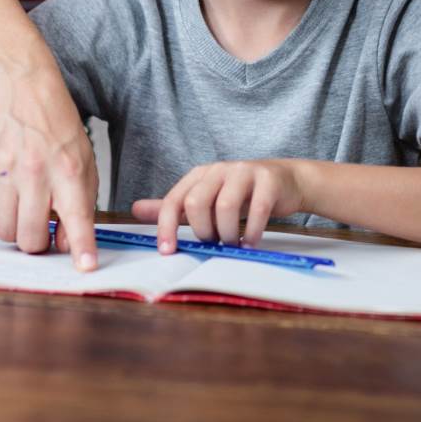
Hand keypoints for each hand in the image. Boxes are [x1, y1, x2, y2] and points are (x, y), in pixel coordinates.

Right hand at [0, 65, 98, 269]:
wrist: (24, 90)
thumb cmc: (59, 130)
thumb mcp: (83, 163)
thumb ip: (80, 205)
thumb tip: (65, 244)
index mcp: (68, 171)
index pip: (77, 219)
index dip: (82, 248)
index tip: (85, 267)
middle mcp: (36, 172)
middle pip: (30, 239)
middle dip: (37, 244)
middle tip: (40, 229)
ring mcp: (4, 169)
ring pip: (4, 231)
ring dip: (14, 229)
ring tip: (23, 208)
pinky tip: (5, 193)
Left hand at [132, 160, 307, 250]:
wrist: (285, 180)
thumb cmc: (241, 193)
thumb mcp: (205, 197)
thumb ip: (174, 206)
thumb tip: (135, 209)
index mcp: (200, 174)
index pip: (174, 200)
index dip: (166, 227)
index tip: (168, 251)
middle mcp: (219, 169)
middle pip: (197, 202)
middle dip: (202, 231)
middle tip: (212, 242)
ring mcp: (245, 172)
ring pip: (225, 206)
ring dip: (226, 234)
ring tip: (232, 243)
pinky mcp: (268, 181)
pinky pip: (257, 210)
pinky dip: (251, 232)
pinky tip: (250, 241)